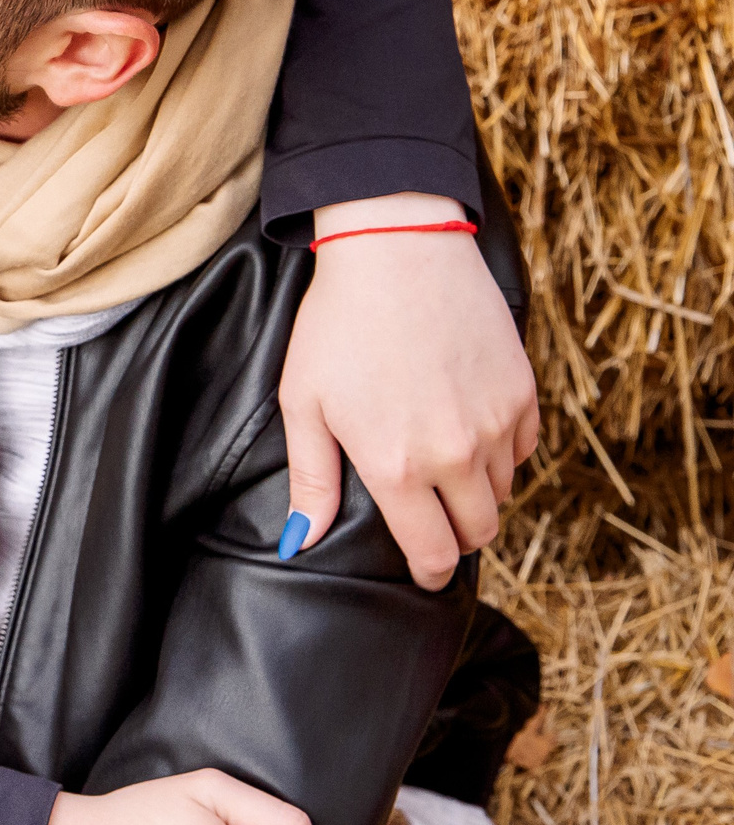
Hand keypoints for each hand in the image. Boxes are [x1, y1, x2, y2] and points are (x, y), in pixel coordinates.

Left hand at [282, 192, 537, 587]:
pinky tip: (469, 428)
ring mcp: (497, 424)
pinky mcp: (525, 392)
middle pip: (478, 532)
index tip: (423, 573)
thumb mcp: (305, 403)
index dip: (429, 572)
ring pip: (501, 492)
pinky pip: (523, 449)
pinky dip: (502, 452)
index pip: (432, 552)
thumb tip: (300, 542)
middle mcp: (456, 455)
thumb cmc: (336, 325)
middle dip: (455, 537)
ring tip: (440, 465)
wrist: (397, 251)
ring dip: (475, 492)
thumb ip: (311, 479)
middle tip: (431, 521)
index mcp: (397, 467)